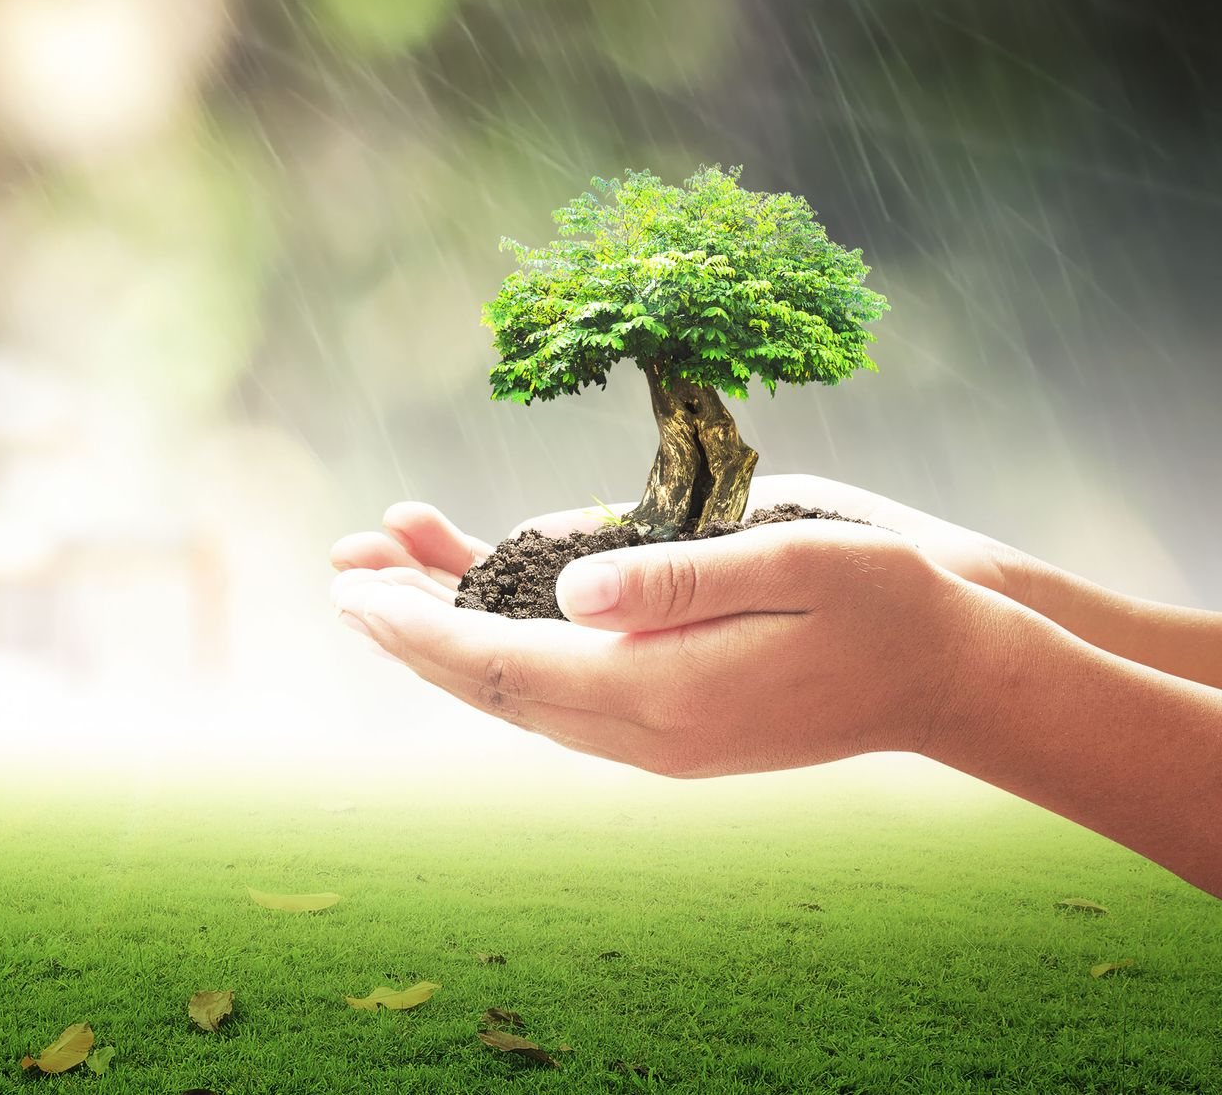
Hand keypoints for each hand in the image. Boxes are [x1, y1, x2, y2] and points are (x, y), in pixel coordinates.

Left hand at [330, 508, 1004, 776]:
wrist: (949, 670)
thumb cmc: (881, 601)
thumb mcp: (791, 564)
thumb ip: (673, 580)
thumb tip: (566, 590)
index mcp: (661, 695)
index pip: (504, 666)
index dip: (418, 629)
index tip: (352, 592)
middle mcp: (640, 725)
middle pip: (491, 680)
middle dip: (407, 627)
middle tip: (338, 571)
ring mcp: (651, 725)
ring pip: (518, 680)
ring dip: (444, 625)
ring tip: (378, 562)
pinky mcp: (666, 708)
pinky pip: (563, 674)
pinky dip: (506, 628)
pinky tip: (474, 575)